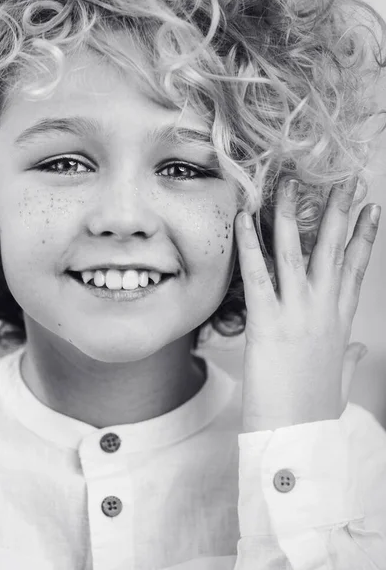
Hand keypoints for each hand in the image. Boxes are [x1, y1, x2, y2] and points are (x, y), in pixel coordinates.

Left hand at [235, 175, 379, 431]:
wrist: (298, 436)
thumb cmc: (315, 409)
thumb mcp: (339, 378)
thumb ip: (350, 358)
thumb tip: (360, 347)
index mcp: (340, 322)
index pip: (355, 269)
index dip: (364, 237)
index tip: (370, 209)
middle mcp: (324, 310)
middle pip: (334, 251)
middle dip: (340, 212)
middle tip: (343, 180)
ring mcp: (299, 313)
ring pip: (298, 252)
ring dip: (293, 214)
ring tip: (290, 183)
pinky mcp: (268, 322)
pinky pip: (258, 273)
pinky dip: (251, 243)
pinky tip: (247, 217)